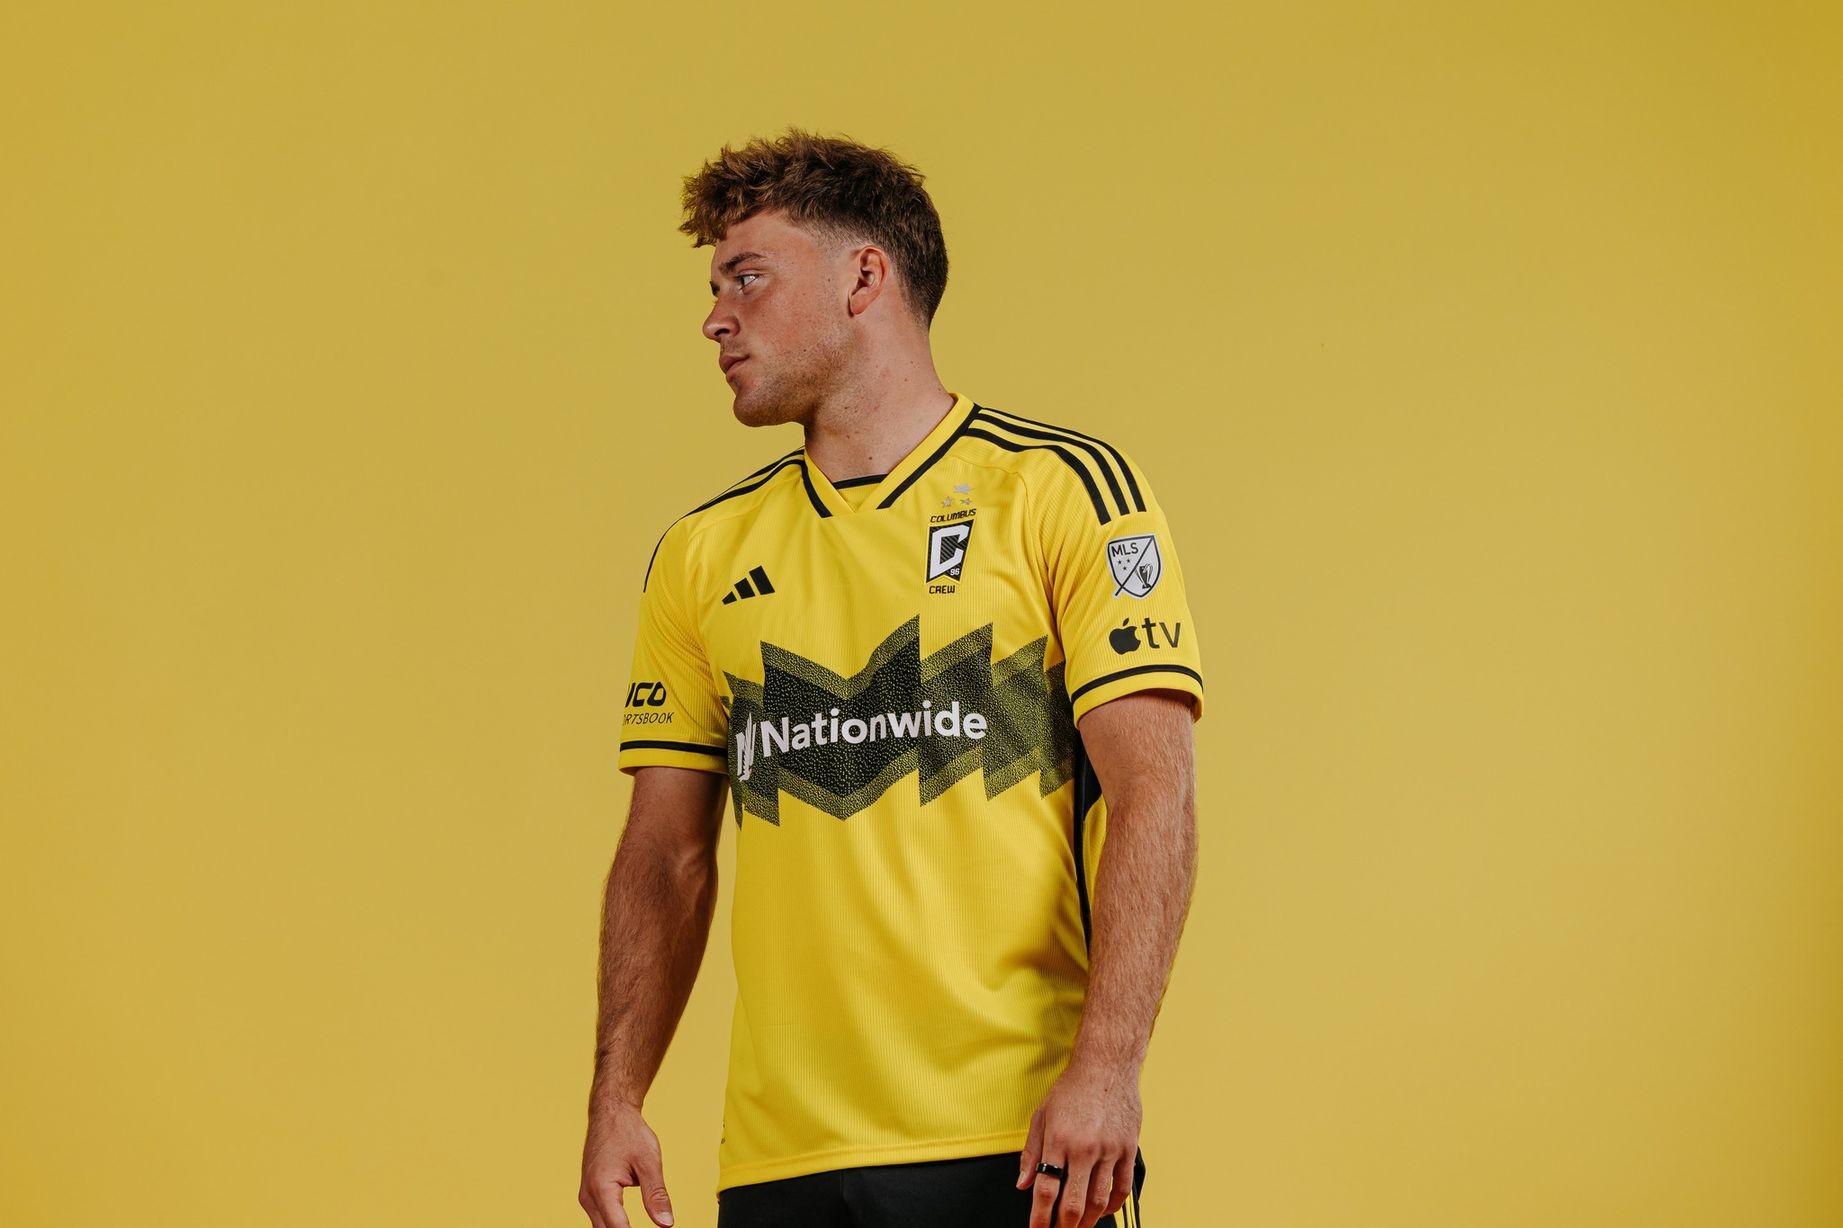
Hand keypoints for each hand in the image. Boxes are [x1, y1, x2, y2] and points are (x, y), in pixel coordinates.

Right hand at [579, 1100, 674, 1227]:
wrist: (611, 1113)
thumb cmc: (628, 1132)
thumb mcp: (649, 1162)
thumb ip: (656, 1195)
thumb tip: (666, 1223)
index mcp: (602, 1188)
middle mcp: (588, 1196)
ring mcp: (586, 1195)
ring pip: (600, 1227)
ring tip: (639, 1227)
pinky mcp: (589, 1194)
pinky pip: (599, 1218)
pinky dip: (614, 1224)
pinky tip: (629, 1225)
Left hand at [1016, 1062, 1141, 1227]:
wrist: (1106, 1066)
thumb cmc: (1073, 1088)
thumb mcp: (1041, 1116)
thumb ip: (1031, 1153)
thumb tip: (1022, 1183)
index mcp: (1059, 1140)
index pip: (1046, 1190)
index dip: (1040, 1218)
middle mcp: (1084, 1148)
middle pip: (1073, 1203)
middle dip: (1064, 1227)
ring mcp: (1109, 1150)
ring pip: (1099, 1202)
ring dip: (1088, 1222)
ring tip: (1078, 1226)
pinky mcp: (1128, 1149)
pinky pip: (1123, 1188)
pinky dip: (1114, 1206)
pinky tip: (1104, 1210)